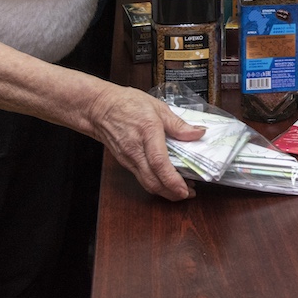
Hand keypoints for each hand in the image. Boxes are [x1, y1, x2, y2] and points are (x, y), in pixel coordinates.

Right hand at [86, 84, 203, 200]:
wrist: (99, 109)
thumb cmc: (127, 104)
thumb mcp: (158, 107)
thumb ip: (179, 124)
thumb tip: (198, 133)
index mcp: (147, 132)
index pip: (159, 162)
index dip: (172, 180)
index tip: (185, 189)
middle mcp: (136, 150)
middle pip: (153, 181)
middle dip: (172, 193)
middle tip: (189, 193)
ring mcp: (128, 159)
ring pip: (146, 183)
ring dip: (164, 191)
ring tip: (181, 190)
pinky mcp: (125, 163)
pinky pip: (141, 178)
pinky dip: (155, 183)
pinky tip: (165, 180)